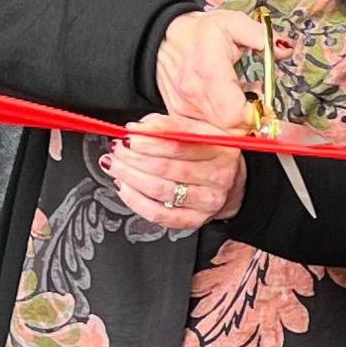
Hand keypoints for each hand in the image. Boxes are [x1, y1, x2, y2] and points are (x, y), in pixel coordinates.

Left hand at [111, 116, 243, 231]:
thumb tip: (138, 130)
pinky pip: (158, 214)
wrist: (230, 183)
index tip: (129, 136)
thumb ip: (167, 126)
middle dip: (133, 158)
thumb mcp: (195, 130)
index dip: (149, 140)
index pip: (180, 143)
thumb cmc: (207, 152)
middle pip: (165, 168)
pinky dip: (135, 200)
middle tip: (117, 150)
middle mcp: (219, 176)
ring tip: (115, 166)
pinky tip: (124, 187)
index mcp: (221, 148)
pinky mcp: (194, 220)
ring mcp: (208, 201)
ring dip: (129, 177)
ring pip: (159, 190)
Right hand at [154, 7, 271, 131]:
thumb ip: (260, 36)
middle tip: (259, 106)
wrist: (163, 38)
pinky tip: (227, 110)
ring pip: (218, 136)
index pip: (234, 114)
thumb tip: (284, 50)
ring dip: (236, 127)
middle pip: (230, 130)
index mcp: (208, 72)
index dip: (255, 115)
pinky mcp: (179, 117)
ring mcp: (184, 109)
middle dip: (250, 123)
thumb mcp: (232, 22)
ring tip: (243, 106)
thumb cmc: (199, 32)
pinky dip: (220, 128)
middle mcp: (193, 96)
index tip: (265, 105)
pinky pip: (204, 134)